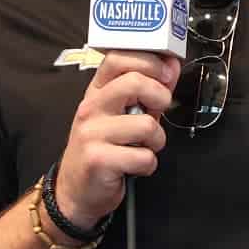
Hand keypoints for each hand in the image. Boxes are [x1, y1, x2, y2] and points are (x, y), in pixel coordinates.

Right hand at [55, 51, 180, 229]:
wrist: (77, 190)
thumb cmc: (104, 148)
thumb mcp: (123, 113)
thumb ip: (148, 89)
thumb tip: (172, 65)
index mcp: (97, 91)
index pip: (118, 58)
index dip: (149, 60)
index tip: (166, 72)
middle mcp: (91, 107)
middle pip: (134, 82)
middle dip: (160, 97)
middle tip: (158, 112)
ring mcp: (92, 133)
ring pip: (146, 125)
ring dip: (157, 140)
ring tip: (144, 146)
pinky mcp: (98, 160)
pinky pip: (143, 157)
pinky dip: (148, 165)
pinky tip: (135, 166)